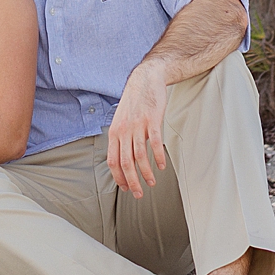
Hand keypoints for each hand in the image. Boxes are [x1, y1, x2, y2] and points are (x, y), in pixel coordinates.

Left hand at [106, 60, 170, 197]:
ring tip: (152, 182)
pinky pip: (155, 143)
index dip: (119, 177)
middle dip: (132, 182)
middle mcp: (123, 130)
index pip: (112, 161)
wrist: (145, 80)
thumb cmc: (134, 102)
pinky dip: (158, 157)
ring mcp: (137, 125)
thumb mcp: (120, 120)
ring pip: (139, 156)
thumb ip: (120, 138)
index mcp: (114, 132)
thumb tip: (122, 159)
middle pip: (125, 162)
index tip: (127, 188)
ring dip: (146, 173)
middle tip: (139, 194)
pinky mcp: (152, 120)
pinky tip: (161, 166)